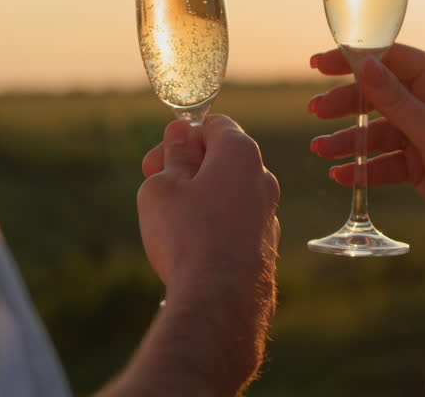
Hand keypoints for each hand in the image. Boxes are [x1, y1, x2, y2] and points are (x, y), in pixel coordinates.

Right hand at [121, 114, 278, 395]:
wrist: (220, 300)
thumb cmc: (187, 235)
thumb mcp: (163, 187)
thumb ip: (173, 156)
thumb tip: (181, 134)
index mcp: (240, 152)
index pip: (214, 124)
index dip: (180, 136)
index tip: (156, 160)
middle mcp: (263, 178)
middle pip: (223, 157)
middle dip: (187, 166)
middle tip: (155, 186)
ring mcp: (269, 212)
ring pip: (229, 191)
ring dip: (201, 196)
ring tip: (171, 220)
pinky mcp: (266, 244)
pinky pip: (237, 221)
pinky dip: (215, 223)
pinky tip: (193, 245)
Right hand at [308, 44, 424, 274]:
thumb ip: (394, 98)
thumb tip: (362, 62)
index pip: (393, 59)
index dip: (355, 58)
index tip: (318, 63)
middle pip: (380, 95)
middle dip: (346, 104)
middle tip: (314, 112)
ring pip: (378, 131)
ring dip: (350, 141)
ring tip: (320, 151)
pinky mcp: (420, 165)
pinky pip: (385, 160)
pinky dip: (364, 168)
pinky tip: (341, 176)